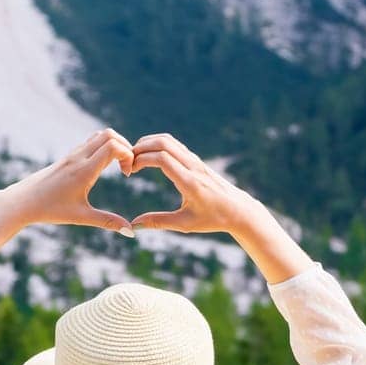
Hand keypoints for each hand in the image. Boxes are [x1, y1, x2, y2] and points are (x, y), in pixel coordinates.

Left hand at [0, 130, 134, 258]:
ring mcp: (72, 155)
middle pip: (109, 134)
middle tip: (127, 167)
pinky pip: (90, 142)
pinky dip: (103, 147)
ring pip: (99, 135)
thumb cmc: (50, 210)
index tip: (128, 174)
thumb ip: (108, 222)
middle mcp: (79, 157)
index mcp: (84, 170)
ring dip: (114, 145)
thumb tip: (131, 232)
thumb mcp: (81, 217)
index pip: (113, 147)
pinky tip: (102, 167)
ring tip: (118, 166)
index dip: (128, 155)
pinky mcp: (67, 157)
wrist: (22, 201)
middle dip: (125, 147)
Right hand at [127, 133, 270, 236]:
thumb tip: (134, 225)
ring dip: (148, 143)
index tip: (130, 171)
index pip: (162, 159)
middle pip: (163, 143)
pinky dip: (157, 145)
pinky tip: (148, 156)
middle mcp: (193, 167)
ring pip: (168, 140)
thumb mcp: (185, 224)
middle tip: (127, 162)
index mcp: (190, 182)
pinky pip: (174, 144)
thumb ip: (158, 222)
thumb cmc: (213, 219)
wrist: (237, 209)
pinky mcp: (195, 160)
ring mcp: (195, 161)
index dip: (142, 159)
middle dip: (141, 147)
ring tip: (134, 158)